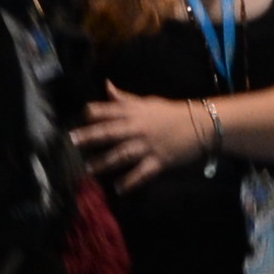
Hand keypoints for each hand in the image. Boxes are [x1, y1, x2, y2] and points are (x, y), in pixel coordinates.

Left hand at [70, 90, 215, 187]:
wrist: (201, 124)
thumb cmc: (170, 113)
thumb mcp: (147, 102)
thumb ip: (124, 99)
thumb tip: (106, 84)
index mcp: (135, 112)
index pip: (111, 110)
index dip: (95, 113)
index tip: (80, 116)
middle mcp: (139, 128)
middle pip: (112, 132)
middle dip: (91, 136)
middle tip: (73, 141)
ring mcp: (149, 145)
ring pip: (123, 154)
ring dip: (105, 162)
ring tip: (89, 169)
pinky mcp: (159, 161)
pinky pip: (142, 173)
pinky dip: (130, 181)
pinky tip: (118, 189)